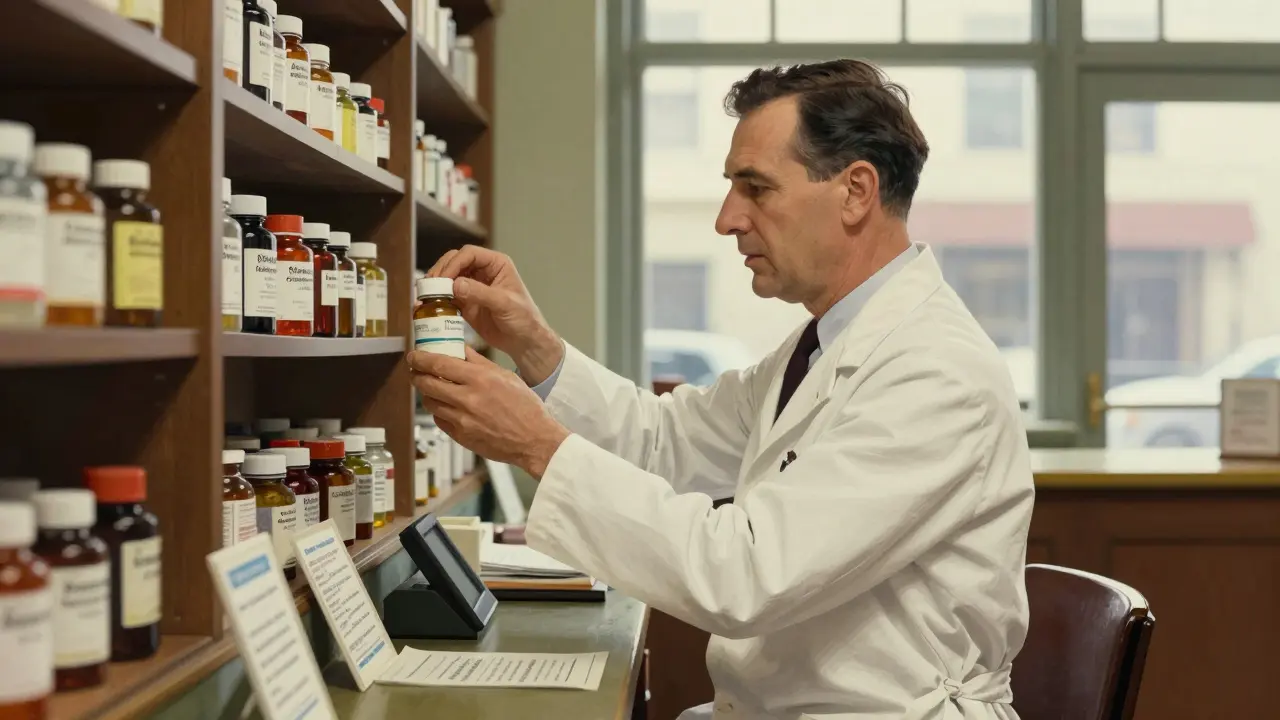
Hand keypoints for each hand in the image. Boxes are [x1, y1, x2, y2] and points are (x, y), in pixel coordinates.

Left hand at [408, 347, 569, 478]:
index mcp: (480, 379)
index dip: (420, 359)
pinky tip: (447, 407)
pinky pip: (439, 420)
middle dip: (417, 375)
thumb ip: (479, 362)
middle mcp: (468, 398)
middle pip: (427, 383)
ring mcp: (462, 420)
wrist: (534, 439)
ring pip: (430, 403)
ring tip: (433, 389)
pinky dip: (439, 411)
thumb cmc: (525, 407)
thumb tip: (460, 349)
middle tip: (416, 371)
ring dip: (427, 394)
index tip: (414, 356)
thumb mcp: (505, 376)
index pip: (438, 364)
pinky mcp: (461, 436)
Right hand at [428, 245, 562, 384]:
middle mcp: (483, 272)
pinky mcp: (465, 302)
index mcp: (497, 264)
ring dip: (435, 285)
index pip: (469, 254)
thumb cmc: (524, 319)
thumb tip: (455, 285)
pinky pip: (447, 296)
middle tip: (430, 285)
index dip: (454, 263)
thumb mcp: (504, 304)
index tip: (444, 278)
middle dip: (441, 271)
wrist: (524, 342)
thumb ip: (480, 293)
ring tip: (425, 295)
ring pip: (448, 278)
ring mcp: (473, 286)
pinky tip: (427, 305)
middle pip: (455, 262)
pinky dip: (437, 299)